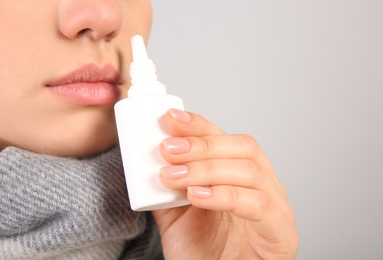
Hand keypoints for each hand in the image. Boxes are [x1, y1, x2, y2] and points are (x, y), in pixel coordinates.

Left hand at [152, 109, 297, 259]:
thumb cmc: (202, 252)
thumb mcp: (175, 213)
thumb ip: (165, 186)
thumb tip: (146, 158)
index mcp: (241, 175)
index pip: (226, 139)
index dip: (200, 125)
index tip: (171, 118)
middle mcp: (264, 185)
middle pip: (243, 147)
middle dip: (201, 144)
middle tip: (168, 149)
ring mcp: (277, 207)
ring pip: (250, 171)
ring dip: (207, 169)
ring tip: (174, 175)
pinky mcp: (281, 233)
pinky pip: (258, 205)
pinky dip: (224, 195)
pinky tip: (197, 196)